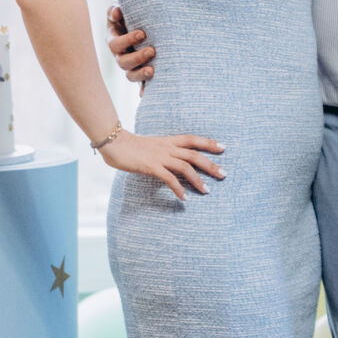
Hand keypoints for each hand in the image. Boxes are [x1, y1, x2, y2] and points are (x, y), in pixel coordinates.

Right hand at [100, 128, 224, 201]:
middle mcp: (167, 147)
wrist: (113, 142)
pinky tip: (184, 198)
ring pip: (186, 166)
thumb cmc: (129, 145)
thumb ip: (162, 151)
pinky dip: (178, 188)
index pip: (193, 139)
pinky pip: (169, 178)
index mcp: (168, 140)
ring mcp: (160, 157)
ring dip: (198, 180)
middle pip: (195, 154)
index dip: (209, 143)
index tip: (223, 147)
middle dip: (211, 165)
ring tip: (207, 191)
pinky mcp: (151, 166)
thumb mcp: (151, 145)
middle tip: (224, 174)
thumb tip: (170, 161)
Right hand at [107, 3, 154, 83]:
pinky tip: (147, 93)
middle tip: (152, 51)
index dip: (127, 40)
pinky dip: (144, 90)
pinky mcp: (141, 73)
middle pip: (123, 63)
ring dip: (141, 74)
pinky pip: (141, 85)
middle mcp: (120, 55)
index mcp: (114, 40)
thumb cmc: (131, 16)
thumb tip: (116, 12)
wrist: (145, 25)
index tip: (142, 34)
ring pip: (131, 75)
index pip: (116, 44)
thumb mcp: (123, 12)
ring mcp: (131, 66)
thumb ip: (116, 11)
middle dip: (137, 58)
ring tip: (153, 70)